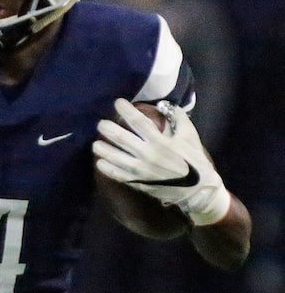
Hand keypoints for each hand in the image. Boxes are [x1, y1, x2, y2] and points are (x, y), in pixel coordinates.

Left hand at [93, 98, 230, 225]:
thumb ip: (178, 118)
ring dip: (104, 150)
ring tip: (95, 144)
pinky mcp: (139, 182)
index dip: (127, 111)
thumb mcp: (190, 136)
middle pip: (122, 139)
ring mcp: (142, 170)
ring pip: (116, 158)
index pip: (139, 122)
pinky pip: (119, 175)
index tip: (118, 103)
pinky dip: (108, 169)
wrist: (197, 190)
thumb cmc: (194, 160)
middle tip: (100, 124)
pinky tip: (99, 163)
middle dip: (109, 129)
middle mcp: (148, 155)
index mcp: (161, 142)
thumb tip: (165, 104)